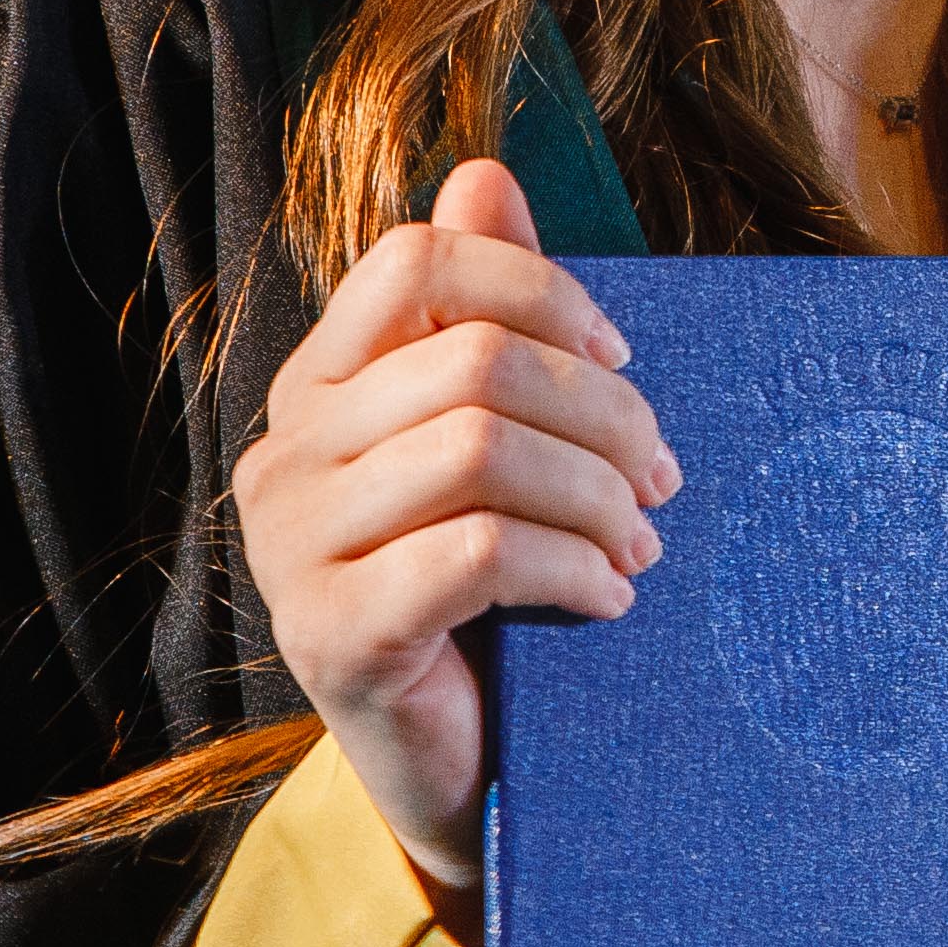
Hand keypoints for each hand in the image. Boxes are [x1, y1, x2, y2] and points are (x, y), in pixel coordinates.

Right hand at [227, 158, 675, 899]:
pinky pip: (474, 552)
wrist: (459, 773)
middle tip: (663, 481)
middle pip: (474, 362)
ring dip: (596, 496)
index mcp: (319, 387)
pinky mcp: (329, 634)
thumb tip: (484, 173)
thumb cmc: (489, 600)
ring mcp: (291, 548)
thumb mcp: (498, 451)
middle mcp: (284, 454)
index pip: (416, 264)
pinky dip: (568, 566)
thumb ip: (489, 319)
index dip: (539, 290)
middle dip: (603, 415)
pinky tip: (605, 598)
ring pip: (480, 450)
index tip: (622, 360)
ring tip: (640, 545)